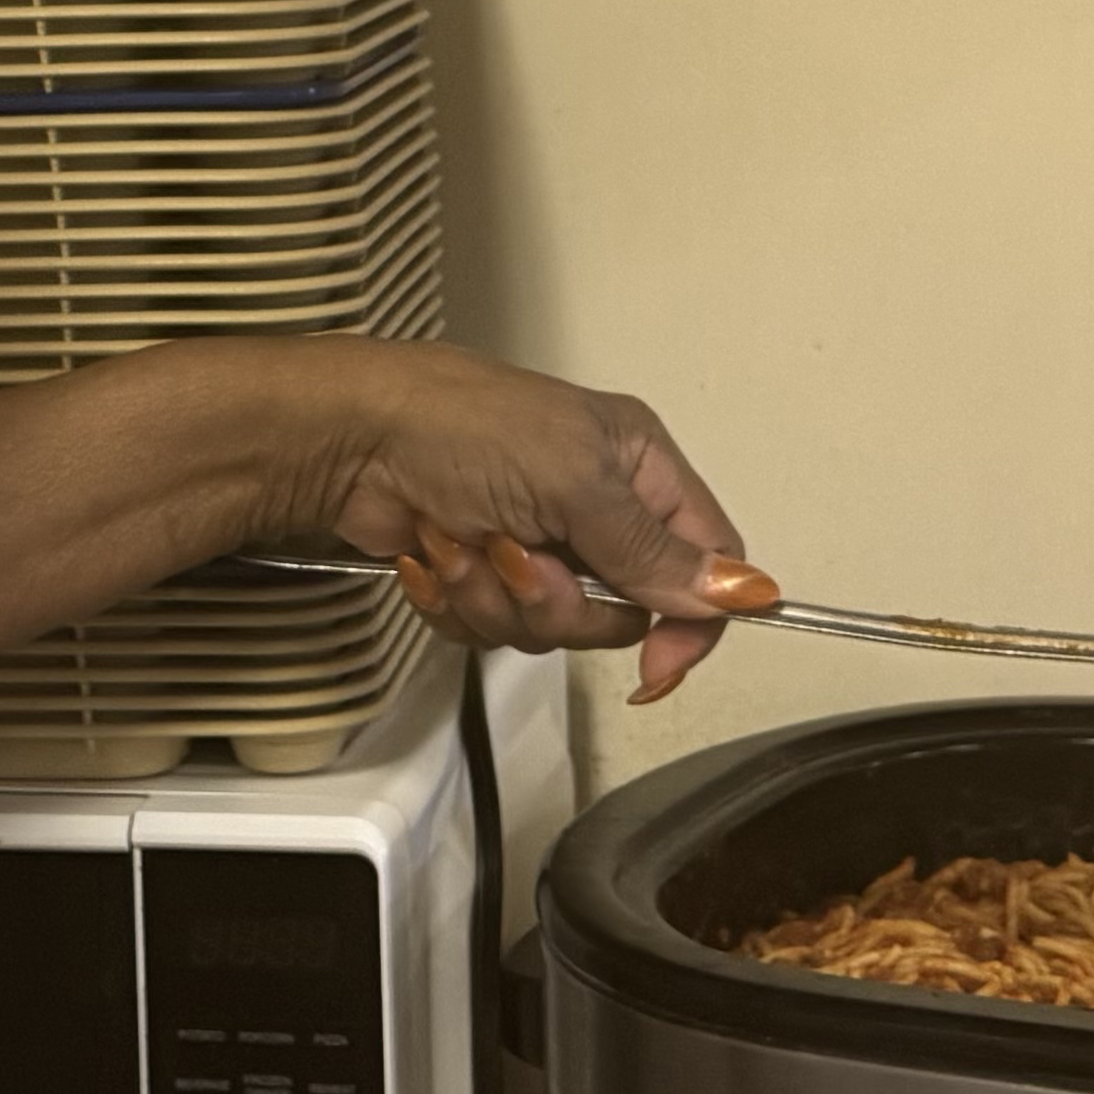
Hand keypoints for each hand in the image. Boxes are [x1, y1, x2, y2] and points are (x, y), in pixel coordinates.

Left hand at [277, 340, 775, 703]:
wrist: (349, 437)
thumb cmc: (461, 428)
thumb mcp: (576, 484)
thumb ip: (656, 552)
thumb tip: (745, 592)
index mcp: (637, 468)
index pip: (704, 563)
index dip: (690, 622)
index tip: (656, 665)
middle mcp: (594, 509)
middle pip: (622, 614)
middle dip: (561, 605)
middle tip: (522, 561)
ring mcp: (536, 544)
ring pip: (550, 630)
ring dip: (498, 599)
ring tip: (466, 544)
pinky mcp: (479, 573)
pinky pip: (491, 630)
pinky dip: (457, 601)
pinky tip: (433, 555)